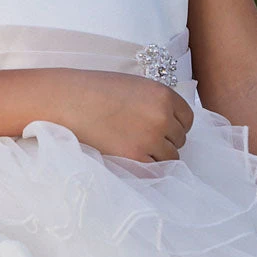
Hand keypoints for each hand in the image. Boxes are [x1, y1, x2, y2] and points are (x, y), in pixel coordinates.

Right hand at [56, 69, 194, 162]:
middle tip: (142, 138)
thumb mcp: (135, 86)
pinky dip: (146, 167)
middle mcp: (163, 116)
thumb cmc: (96, 91)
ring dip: (157, 156)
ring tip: (134, 147)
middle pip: (180, 139)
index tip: (162, 129)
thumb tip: (171, 123)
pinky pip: (155, 170)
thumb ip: (156, 102)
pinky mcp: (135, 156)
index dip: (175, 126)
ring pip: (170, 157)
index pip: (187, 119)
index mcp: (164, 95)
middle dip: (165, 141)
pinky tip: (130, 157)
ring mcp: (151, 138)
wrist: (69, 101)